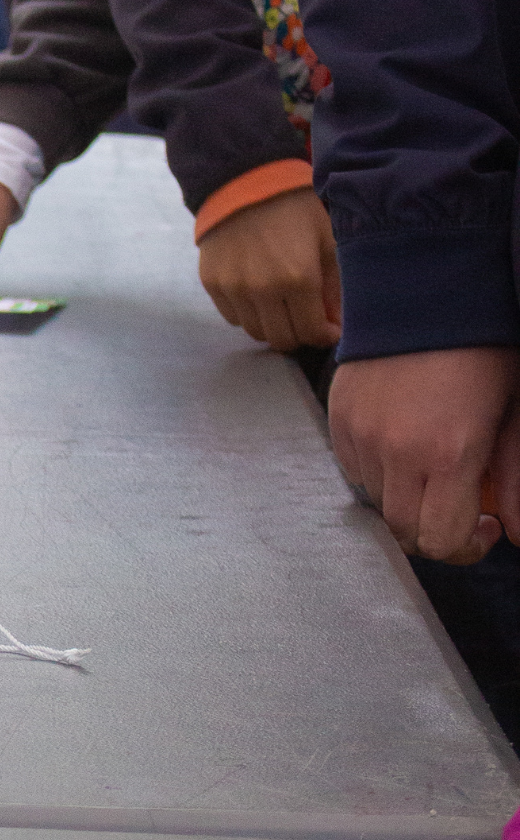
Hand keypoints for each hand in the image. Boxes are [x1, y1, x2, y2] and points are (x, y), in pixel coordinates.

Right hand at [196, 188, 339, 351]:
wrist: (244, 182)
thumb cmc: (295, 208)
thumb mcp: (327, 239)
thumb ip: (334, 285)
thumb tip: (334, 322)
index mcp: (298, 278)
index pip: (311, 332)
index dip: (324, 336)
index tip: (329, 329)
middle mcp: (262, 290)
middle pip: (281, 339)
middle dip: (299, 336)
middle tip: (306, 321)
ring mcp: (233, 289)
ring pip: (255, 332)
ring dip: (272, 327)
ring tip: (282, 308)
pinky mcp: (212, 284)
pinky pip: (232, 317)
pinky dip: (249, 314)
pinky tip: (258, 295)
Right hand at [329, 347, 517, 562]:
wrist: (427, 293)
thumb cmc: (482, 348)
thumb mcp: (514, 414)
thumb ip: (515, 479)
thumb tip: (517, 532)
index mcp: (448, 454)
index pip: (439, 540)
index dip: (464, 546)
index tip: (483, 525)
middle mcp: (395, 452)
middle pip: (403, 531)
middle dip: (433, 528)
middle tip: (458, 504)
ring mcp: (360, 437)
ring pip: (377, 501)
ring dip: (405, 495)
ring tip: (429, 461)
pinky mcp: (338, 421)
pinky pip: (355, 469)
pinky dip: (378, 469)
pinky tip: (402, 440)